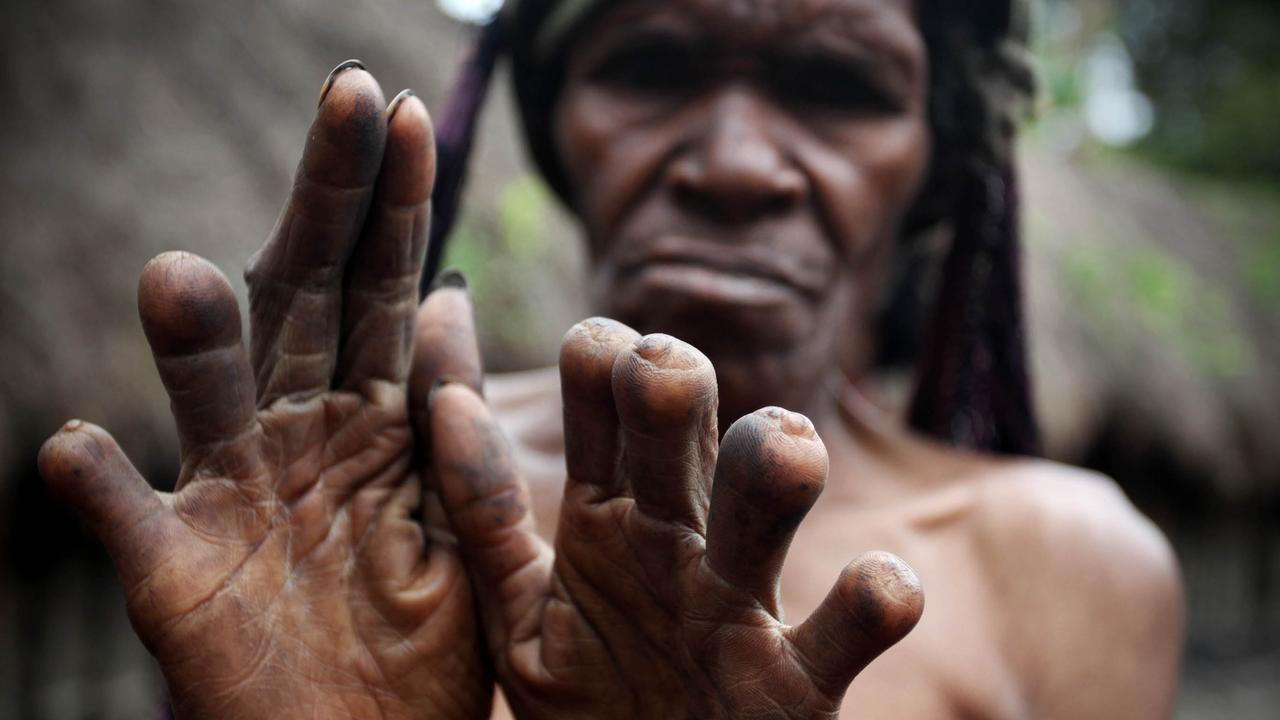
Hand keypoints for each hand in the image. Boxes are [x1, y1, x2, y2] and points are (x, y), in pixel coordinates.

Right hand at [38, 62, 489, 719]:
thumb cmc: (420, 644)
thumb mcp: (453, 520)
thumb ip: (445, 419)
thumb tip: (449, 296)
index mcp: (374, 423)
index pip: (384, 291)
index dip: (394, 204)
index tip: (411, 115)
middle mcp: (299, 437)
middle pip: (308, 300)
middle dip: (329, 202)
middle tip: (348, 97)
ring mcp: (231, 498)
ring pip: (208, 396)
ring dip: (191, 343)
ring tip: (181, 278)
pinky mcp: (173, 575)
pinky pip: (122, 521)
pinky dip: (97, 486)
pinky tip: (76, 447)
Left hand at [426, 316, 924, 718]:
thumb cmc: (587, 706)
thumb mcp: (516, 610)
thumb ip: (481, 511)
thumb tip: (444, 398)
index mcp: (607, 513)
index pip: (602, 392)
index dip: (598, 356)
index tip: (595, 352)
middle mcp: (676, 536)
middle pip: (683, 424)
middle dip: (672, 382)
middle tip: (660, 374)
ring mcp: (740, 603)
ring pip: (767, 498)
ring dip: (775, 459)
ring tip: (783, 448)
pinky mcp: (798, 683)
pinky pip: (851, 627)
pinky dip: (875, 599)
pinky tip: (880, 582)